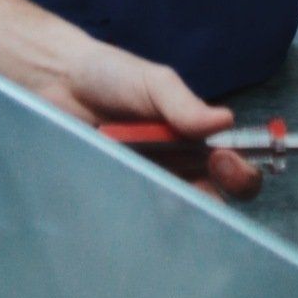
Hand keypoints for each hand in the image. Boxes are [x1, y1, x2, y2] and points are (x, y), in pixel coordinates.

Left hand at [12, 34, 260, 201]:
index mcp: (194, 140)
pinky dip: (140, 221)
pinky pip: (136, 220)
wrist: (56, 82)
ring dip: (175, 211)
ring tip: (157, 193)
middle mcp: (177, 168)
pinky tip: (134, 208)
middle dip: (214, 199)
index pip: (233, 167)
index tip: (225, 160)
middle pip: (212, 200)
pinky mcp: (117, 197)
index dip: (240, 172)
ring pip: (175, 217)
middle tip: (195, 183)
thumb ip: (185, 104)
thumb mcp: (154, 82)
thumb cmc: (111, 75)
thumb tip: (225, 120)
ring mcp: (147, 185)